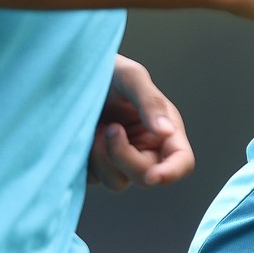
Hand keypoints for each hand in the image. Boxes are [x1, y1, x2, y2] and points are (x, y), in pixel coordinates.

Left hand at [88, 54, 193, 190]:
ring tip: (95, 130)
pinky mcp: (98, 164)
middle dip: (124, 158)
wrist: (72, 74)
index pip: (181, 161)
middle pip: (146, 176)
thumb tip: (167, 132)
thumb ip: (151, 102)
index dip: (172, 173)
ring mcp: (121, 159)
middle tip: (110, 128)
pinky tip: (85, 135)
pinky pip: (95, 178)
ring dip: (103, 159)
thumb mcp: (131, 77)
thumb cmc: (108, 70)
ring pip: (118, 182)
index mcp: (165, 129)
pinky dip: (88, 161)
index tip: (151, 176)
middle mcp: (146, 147)